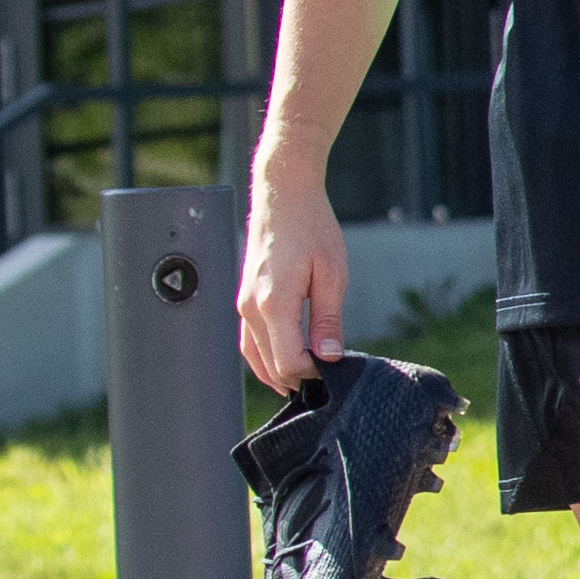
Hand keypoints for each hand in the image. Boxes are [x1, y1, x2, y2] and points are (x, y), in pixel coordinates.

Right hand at [236, 156, 348, 394]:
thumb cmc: (312, 228)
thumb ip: (329, 319)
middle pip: (268, 364)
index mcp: (274, 304)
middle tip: (326, 382)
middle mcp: (250, 308)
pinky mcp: (244, 297)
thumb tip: (329, 356)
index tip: (336, 371)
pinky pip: (249, 339)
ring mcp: (243, 303)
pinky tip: (285, 360)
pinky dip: (264, 356)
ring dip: (276, 372)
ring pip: (253, 355)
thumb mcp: (332, 274)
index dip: (312, 373)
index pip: (287, 361)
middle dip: (296, 377)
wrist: (283, 196)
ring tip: (306, 381)